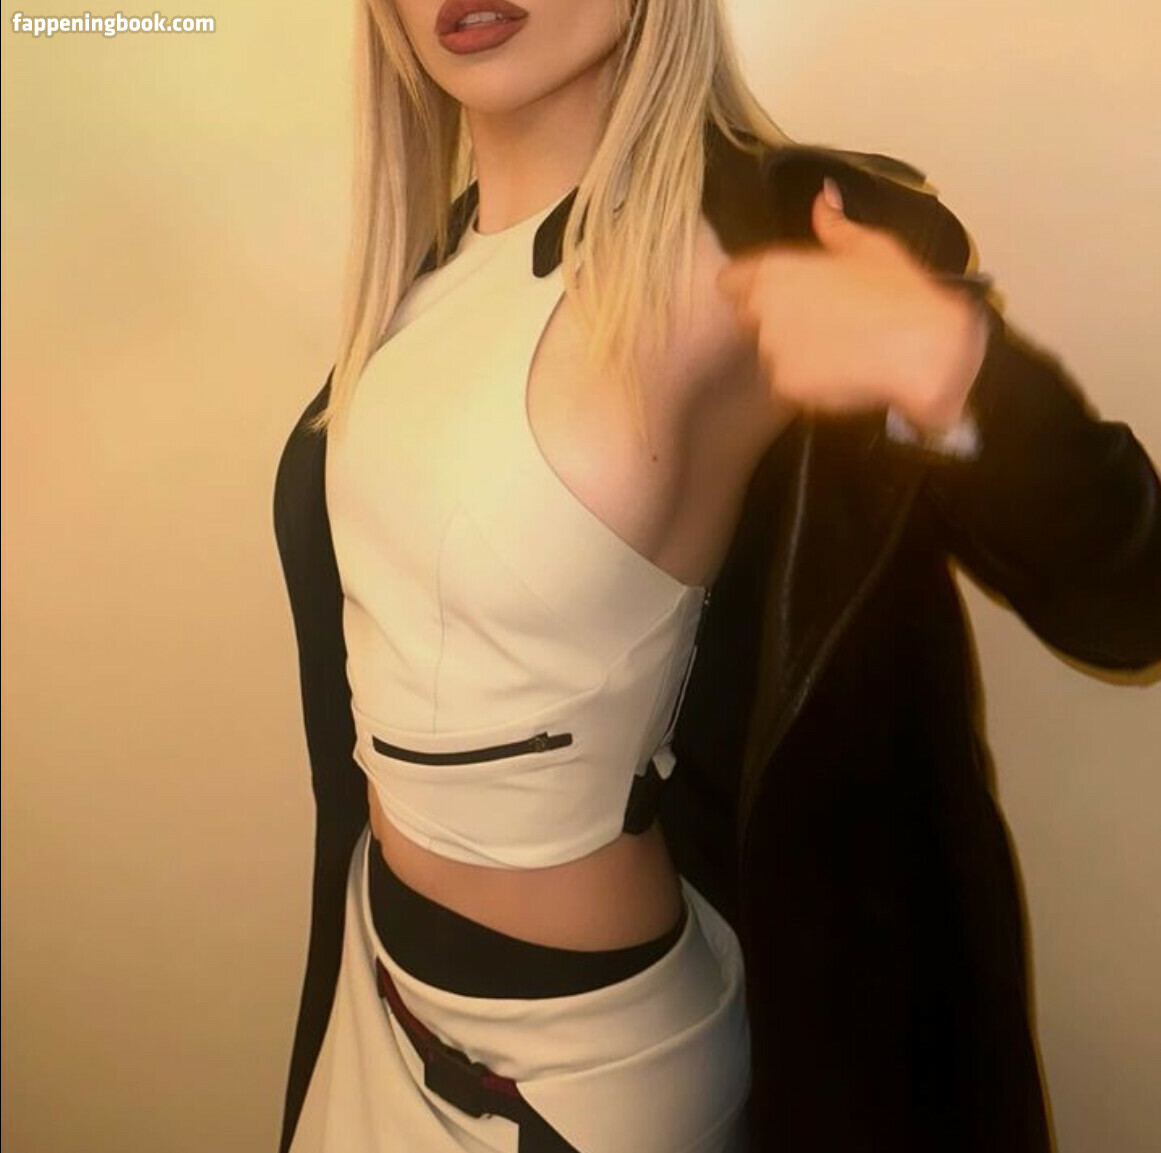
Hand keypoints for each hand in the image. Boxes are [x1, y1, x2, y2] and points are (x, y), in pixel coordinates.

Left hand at [717, 180, 987, 431]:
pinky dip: (808, 383)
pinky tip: (841, 372)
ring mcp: (771, 352)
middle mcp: (762, 311)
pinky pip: (789, 384)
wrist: (923, 349)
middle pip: (749, 319)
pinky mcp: (785, 386)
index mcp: (775, 270)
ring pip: (770, 355)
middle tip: (818, 322)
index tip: (772, 294)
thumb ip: (834, 225)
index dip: (747, 288)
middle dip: (772, 321)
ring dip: (791, 353)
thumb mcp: (870, 247)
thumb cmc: (900, 292)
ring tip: (836, 349)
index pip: (730, 282)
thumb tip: (823, 197)